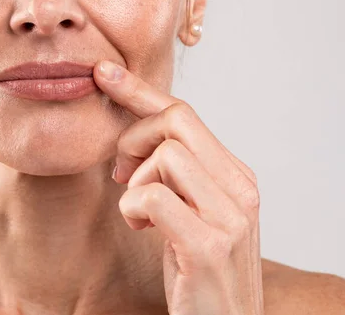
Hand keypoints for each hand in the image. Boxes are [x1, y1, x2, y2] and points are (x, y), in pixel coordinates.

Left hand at [93, 60, 263, 314]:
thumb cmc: (199, 270)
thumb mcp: (190, 211)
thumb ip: (175, 175)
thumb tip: (134, 139)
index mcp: (235, 175)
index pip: (185, 114)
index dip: (140, 91)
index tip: (103, 74)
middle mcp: (240, 188)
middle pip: (176, 120)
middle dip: (133, 136)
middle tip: (120, 171)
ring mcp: (230, 215)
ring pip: (166, 154)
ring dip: (136, 180)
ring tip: (138, 211)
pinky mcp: (208, 244)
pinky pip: (153, 195)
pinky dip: (133, 207)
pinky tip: (140, 227)